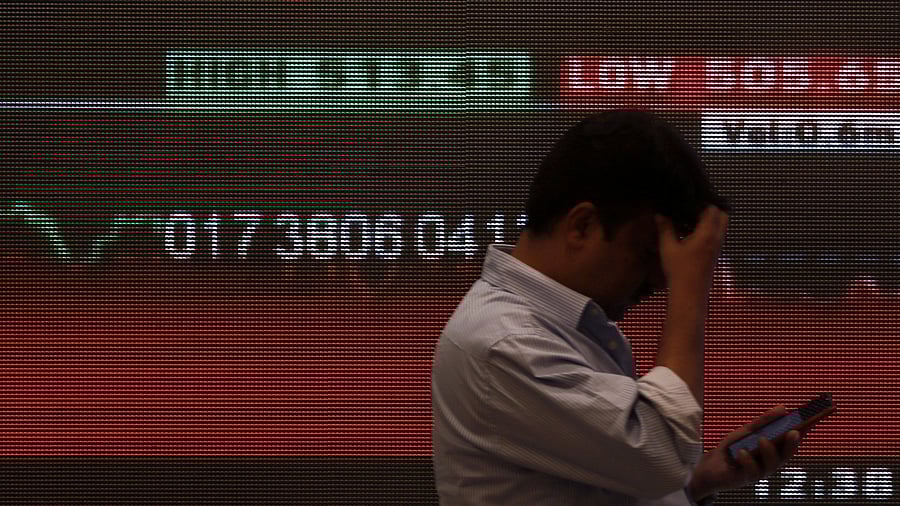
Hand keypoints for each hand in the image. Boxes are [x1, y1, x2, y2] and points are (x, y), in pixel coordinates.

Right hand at [655, 205, 727, 295]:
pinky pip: (717, 235)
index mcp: (707, 234)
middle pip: (722, 215)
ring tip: (691, 221)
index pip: (712, 209)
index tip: (687, 203)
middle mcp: (717, 238)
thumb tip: (660, 214)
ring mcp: (718, 247)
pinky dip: (709, 230)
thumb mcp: (668, 248)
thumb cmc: (679, 270)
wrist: (690, 294)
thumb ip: (665, 228)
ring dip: (710, 220)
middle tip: (692, 210)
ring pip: (721, 226)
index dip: (701, 203)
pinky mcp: (716, 254)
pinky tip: (692, 234)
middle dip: (709, 209)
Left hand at [688, 406, 804, 499]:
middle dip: (791, 445)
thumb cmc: (731, 448)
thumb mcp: (746, 431)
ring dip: (769, 452)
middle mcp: (768, 464)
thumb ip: (763, 422)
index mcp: (771, 452)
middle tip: (793, 432)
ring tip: (763, 439)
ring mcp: (758, 473)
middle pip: (784, 457)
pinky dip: (748, 461)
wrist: (709, 465)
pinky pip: (751, 472)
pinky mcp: (745, 479)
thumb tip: (783, 408)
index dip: (800, 435)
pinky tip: (742, 452)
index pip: (789, 444)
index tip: (809, 423)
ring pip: (771, 466)